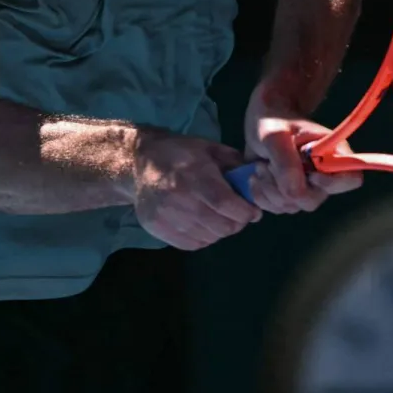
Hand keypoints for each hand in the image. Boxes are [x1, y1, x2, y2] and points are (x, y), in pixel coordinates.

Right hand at [131, 131, 261, 250]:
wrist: (137, 162)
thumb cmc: (179, 153)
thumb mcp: (209, 148)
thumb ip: (234, 164)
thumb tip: (256, 185)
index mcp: (193, 174)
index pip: (227, 204)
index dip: (246, 212)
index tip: (253, 211)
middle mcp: (178, 197)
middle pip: (221, 226)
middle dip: (236, 223)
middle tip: (237, 215)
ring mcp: (165, 215)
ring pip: (208, 238)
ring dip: (220, 231)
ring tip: (218, 217)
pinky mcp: (156, 228)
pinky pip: (192, 244)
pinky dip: (203, 237)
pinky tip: (202, 224)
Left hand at [242, 86, 361, 213]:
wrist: (259, 121)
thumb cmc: (273, 120)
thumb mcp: (274, 134)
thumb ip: (285, 160)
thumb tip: (295, 192)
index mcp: (333, 154)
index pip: (351, 179)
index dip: (330, 183)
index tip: (306, 173)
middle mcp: (324, 175)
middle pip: (312, 200)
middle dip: (283, 187)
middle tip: (267, 165)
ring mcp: (306, 187)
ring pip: (292, 207)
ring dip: (269, 189)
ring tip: (260, 166)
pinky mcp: (288, 195)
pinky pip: (276, 209)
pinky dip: (261, 196)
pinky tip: (255, 176)